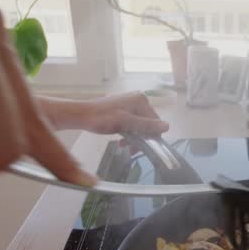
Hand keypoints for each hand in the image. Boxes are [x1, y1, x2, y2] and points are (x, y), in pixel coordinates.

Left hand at [38, 92, 168, 136]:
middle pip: (148, 123)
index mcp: (141, 100)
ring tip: (124, 146)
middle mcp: (138, 99)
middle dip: (141, 138)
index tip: (141, 148)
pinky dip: (129, 132)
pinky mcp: (123, 108)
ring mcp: (130, 103)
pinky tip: (121, 140)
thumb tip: (167, 127)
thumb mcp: (126, 123)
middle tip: (131, 150)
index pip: (155, 121)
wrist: (82, 115)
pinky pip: (132, 123)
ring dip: (134, 137)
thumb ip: (146, 125)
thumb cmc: (102, 118)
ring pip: (140, 124)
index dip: (151, 137)